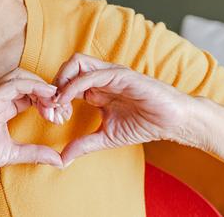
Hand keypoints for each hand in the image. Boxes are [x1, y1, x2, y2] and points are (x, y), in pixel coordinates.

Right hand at [0, 68, 64, 176]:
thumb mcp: (12, 153)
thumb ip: (35, 153)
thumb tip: (59, 160)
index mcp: (4, 106)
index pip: (31, 94)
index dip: (48, 101)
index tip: (60, 117)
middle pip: (29, 81)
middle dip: (48, 92)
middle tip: (61, 109)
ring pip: (22, 77)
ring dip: (42, 86)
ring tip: (55, 101)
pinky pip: (13, 84)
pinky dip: (32, 85)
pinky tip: (46, 94)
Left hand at [53, 53, 194, 166]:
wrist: (174, 121)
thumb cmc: (144, 124)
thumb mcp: (106, 137)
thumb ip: (83, 145)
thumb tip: (61, 160)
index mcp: (96, 88)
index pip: (65, 82)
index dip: (53, 97)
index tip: (50, 117)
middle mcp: (100, 77)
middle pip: (66, 67)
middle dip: (53, 86)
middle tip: (49, 109)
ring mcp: (110, 73)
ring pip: (76, 63)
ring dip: (61, 80)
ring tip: (58, 103)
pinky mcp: (121, 75)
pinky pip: (92, 75)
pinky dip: (74, 85)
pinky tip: (67, 100)